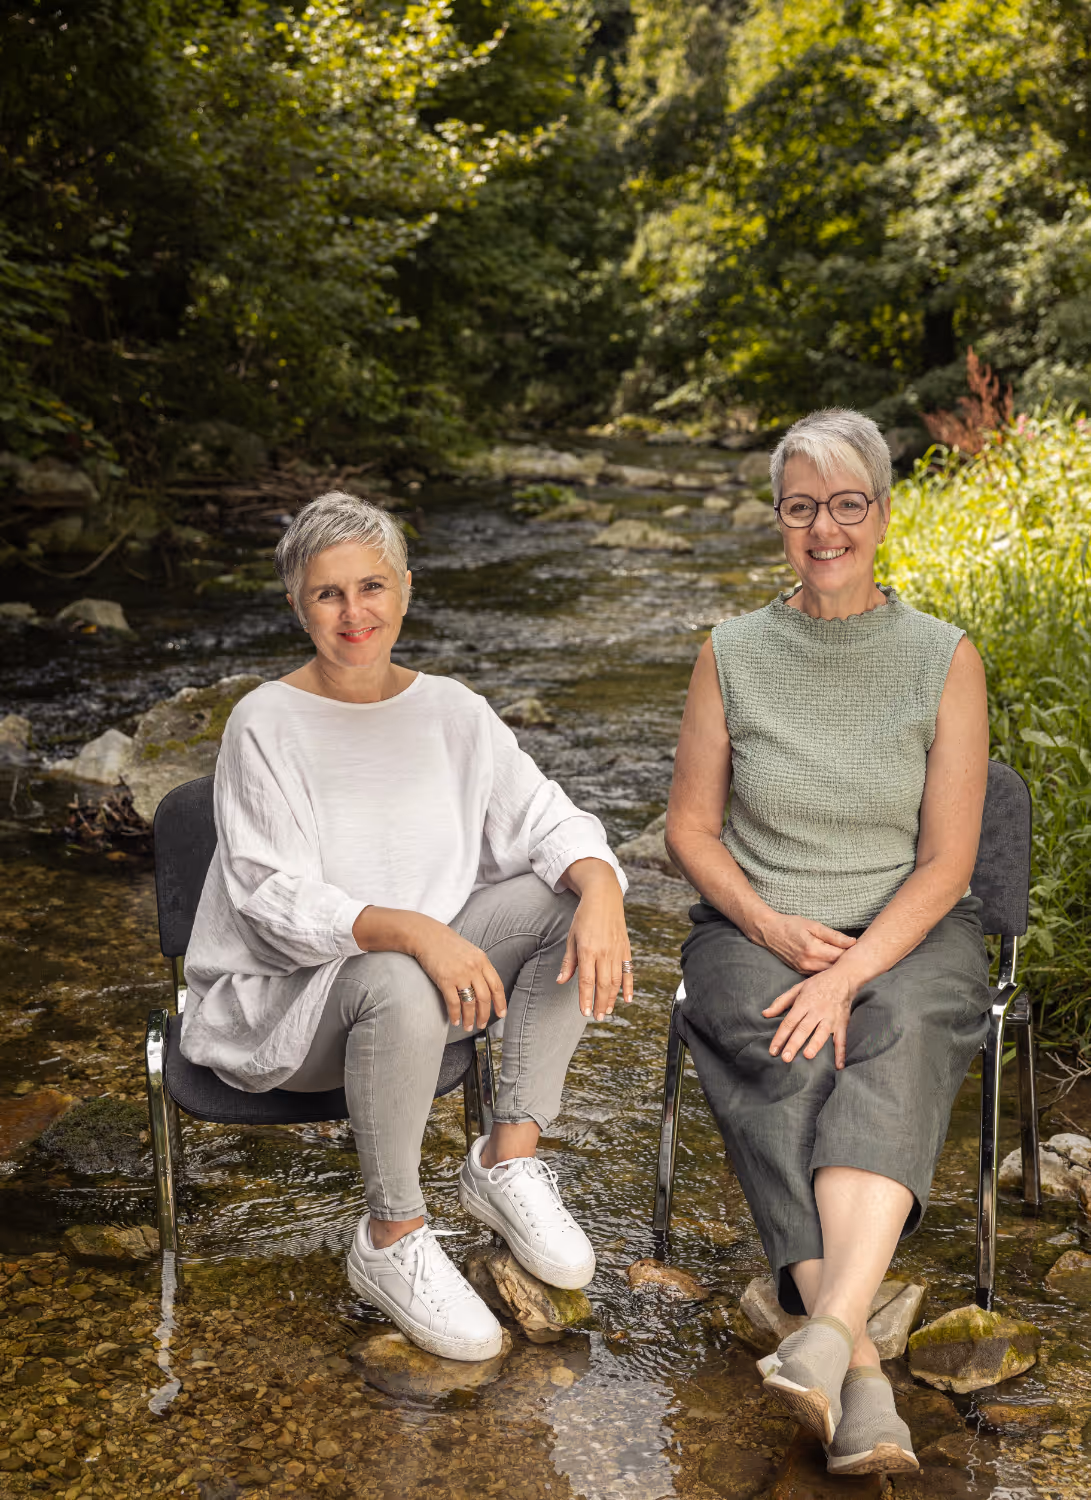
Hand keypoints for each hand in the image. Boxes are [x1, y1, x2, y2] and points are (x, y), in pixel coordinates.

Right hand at [407, 917, 506, 1030]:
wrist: (427, 936)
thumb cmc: (447, 944)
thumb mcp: (470, 951)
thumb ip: (479, 966)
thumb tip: (485, 986)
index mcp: (482, 960)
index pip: (497, 985)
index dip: (500, 1002)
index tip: (501, 1014)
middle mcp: (474, 968)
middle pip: (484, 998)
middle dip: (484, 1015)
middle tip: (482, 1024)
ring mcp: (460, 974)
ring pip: (470, 1003)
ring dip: (470, 1018)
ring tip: (467, 1026)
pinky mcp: (445, 980)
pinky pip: (453, 1003)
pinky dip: (455, 1014)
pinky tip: (455, 1020)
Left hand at [557, 870, 631, 1020]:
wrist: (604, 897)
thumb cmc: (584, 916)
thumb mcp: (572, 937)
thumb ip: (569, 962)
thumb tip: (561, 981)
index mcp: (587, 950)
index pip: (586, 980)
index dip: (586, 998)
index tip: (585, 1012)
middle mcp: (604, 952)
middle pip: (603, 985)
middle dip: (600, 1003)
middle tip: (597, 1017)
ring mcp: (617, 951)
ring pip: (616, 981)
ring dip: (612, 998)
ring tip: (607, 1011)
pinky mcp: (625, 948)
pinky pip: (629, 971)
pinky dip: (629, 986)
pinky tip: (627, 999)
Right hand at [756, 912, 856, 973]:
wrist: (769, 932)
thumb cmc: (791, 925)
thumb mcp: (814, 925)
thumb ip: (834, 935)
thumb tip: (853, 942)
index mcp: (814, 950)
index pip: (840, 956)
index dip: (853, 954)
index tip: (862, 950)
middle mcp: (809, 963)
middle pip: (836, 967)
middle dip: (847, 962)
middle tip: (859, 956)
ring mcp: (804, 969)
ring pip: (828, 973)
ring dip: (838, 967)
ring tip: (848, 960)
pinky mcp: (801, 972)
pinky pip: (820, 973)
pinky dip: (828, 969)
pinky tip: (835, 964)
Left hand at [763, 966, 857, 1067]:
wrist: (844, 977)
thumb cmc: (818, 983)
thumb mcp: (798, 988)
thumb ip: (781, 1002)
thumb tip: (765, 1014)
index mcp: (804, 1003)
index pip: (789, 1022)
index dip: (780, 1037)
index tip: (773, 1050)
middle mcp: (817, 1011)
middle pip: (803, 1029)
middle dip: (793, 1044)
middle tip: (785, 1058)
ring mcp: (831, 1018)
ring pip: (822, 1033)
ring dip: (815, 1045)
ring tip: (807, 1056)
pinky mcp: (843, 1023)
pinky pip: (842, 1039)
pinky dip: (841, 1053)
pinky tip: (839, 1065)